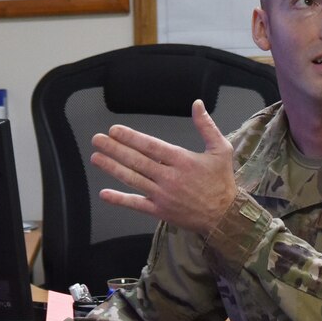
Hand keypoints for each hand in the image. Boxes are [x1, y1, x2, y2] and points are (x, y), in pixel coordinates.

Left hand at [90, 100, 237, 238]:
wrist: (224, 216)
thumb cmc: (221, 181)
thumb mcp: (220, 149)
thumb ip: (206, 126)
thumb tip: (197, 104)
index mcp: (182, 160)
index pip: (151, 146)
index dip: (131, 138)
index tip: (114, 130)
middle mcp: (169, 177)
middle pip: (137, 161)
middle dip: (115, 149)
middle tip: (97, 139)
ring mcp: (162, 195)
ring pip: (133, 180)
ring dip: (112, 168)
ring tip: (96, 157)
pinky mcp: (159, 211)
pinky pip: (136, 204)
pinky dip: (119, 199)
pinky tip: (104, 194)